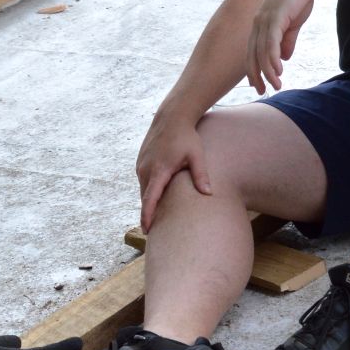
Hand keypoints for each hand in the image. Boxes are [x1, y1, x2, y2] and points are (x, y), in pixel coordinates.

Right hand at [135, 106, 210, 230]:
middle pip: (146, 198)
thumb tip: (208, 194)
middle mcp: (146, 169)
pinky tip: (159, 196)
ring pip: (144, 189)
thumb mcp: (197, 156)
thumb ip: (201, 175)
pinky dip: (149, 190)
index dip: (147, 216)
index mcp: (159, 170)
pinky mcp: (140, 161)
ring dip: (150, 201)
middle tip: (157, 232)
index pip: (150, 199)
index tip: (147, 230)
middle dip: (150, 213)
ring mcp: (141, 164)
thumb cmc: (187, 137)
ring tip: (158, 216)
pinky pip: (143, 181)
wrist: (172, 117)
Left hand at [246, 0, 318, 93]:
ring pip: (261, 52)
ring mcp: (265, 19)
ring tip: (275, 86)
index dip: (254, 69)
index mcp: (260, 24)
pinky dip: (272, 58)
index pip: (252, 52)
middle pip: (252, 55)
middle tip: (262, 91)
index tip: (258, 85)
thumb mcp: (293, 23)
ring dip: (267, 71)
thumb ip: (288, 40)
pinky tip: (277, 71)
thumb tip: (285, 58)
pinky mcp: (275, 16)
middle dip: (256, 75)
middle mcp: (258, 22)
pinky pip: (271, 42)